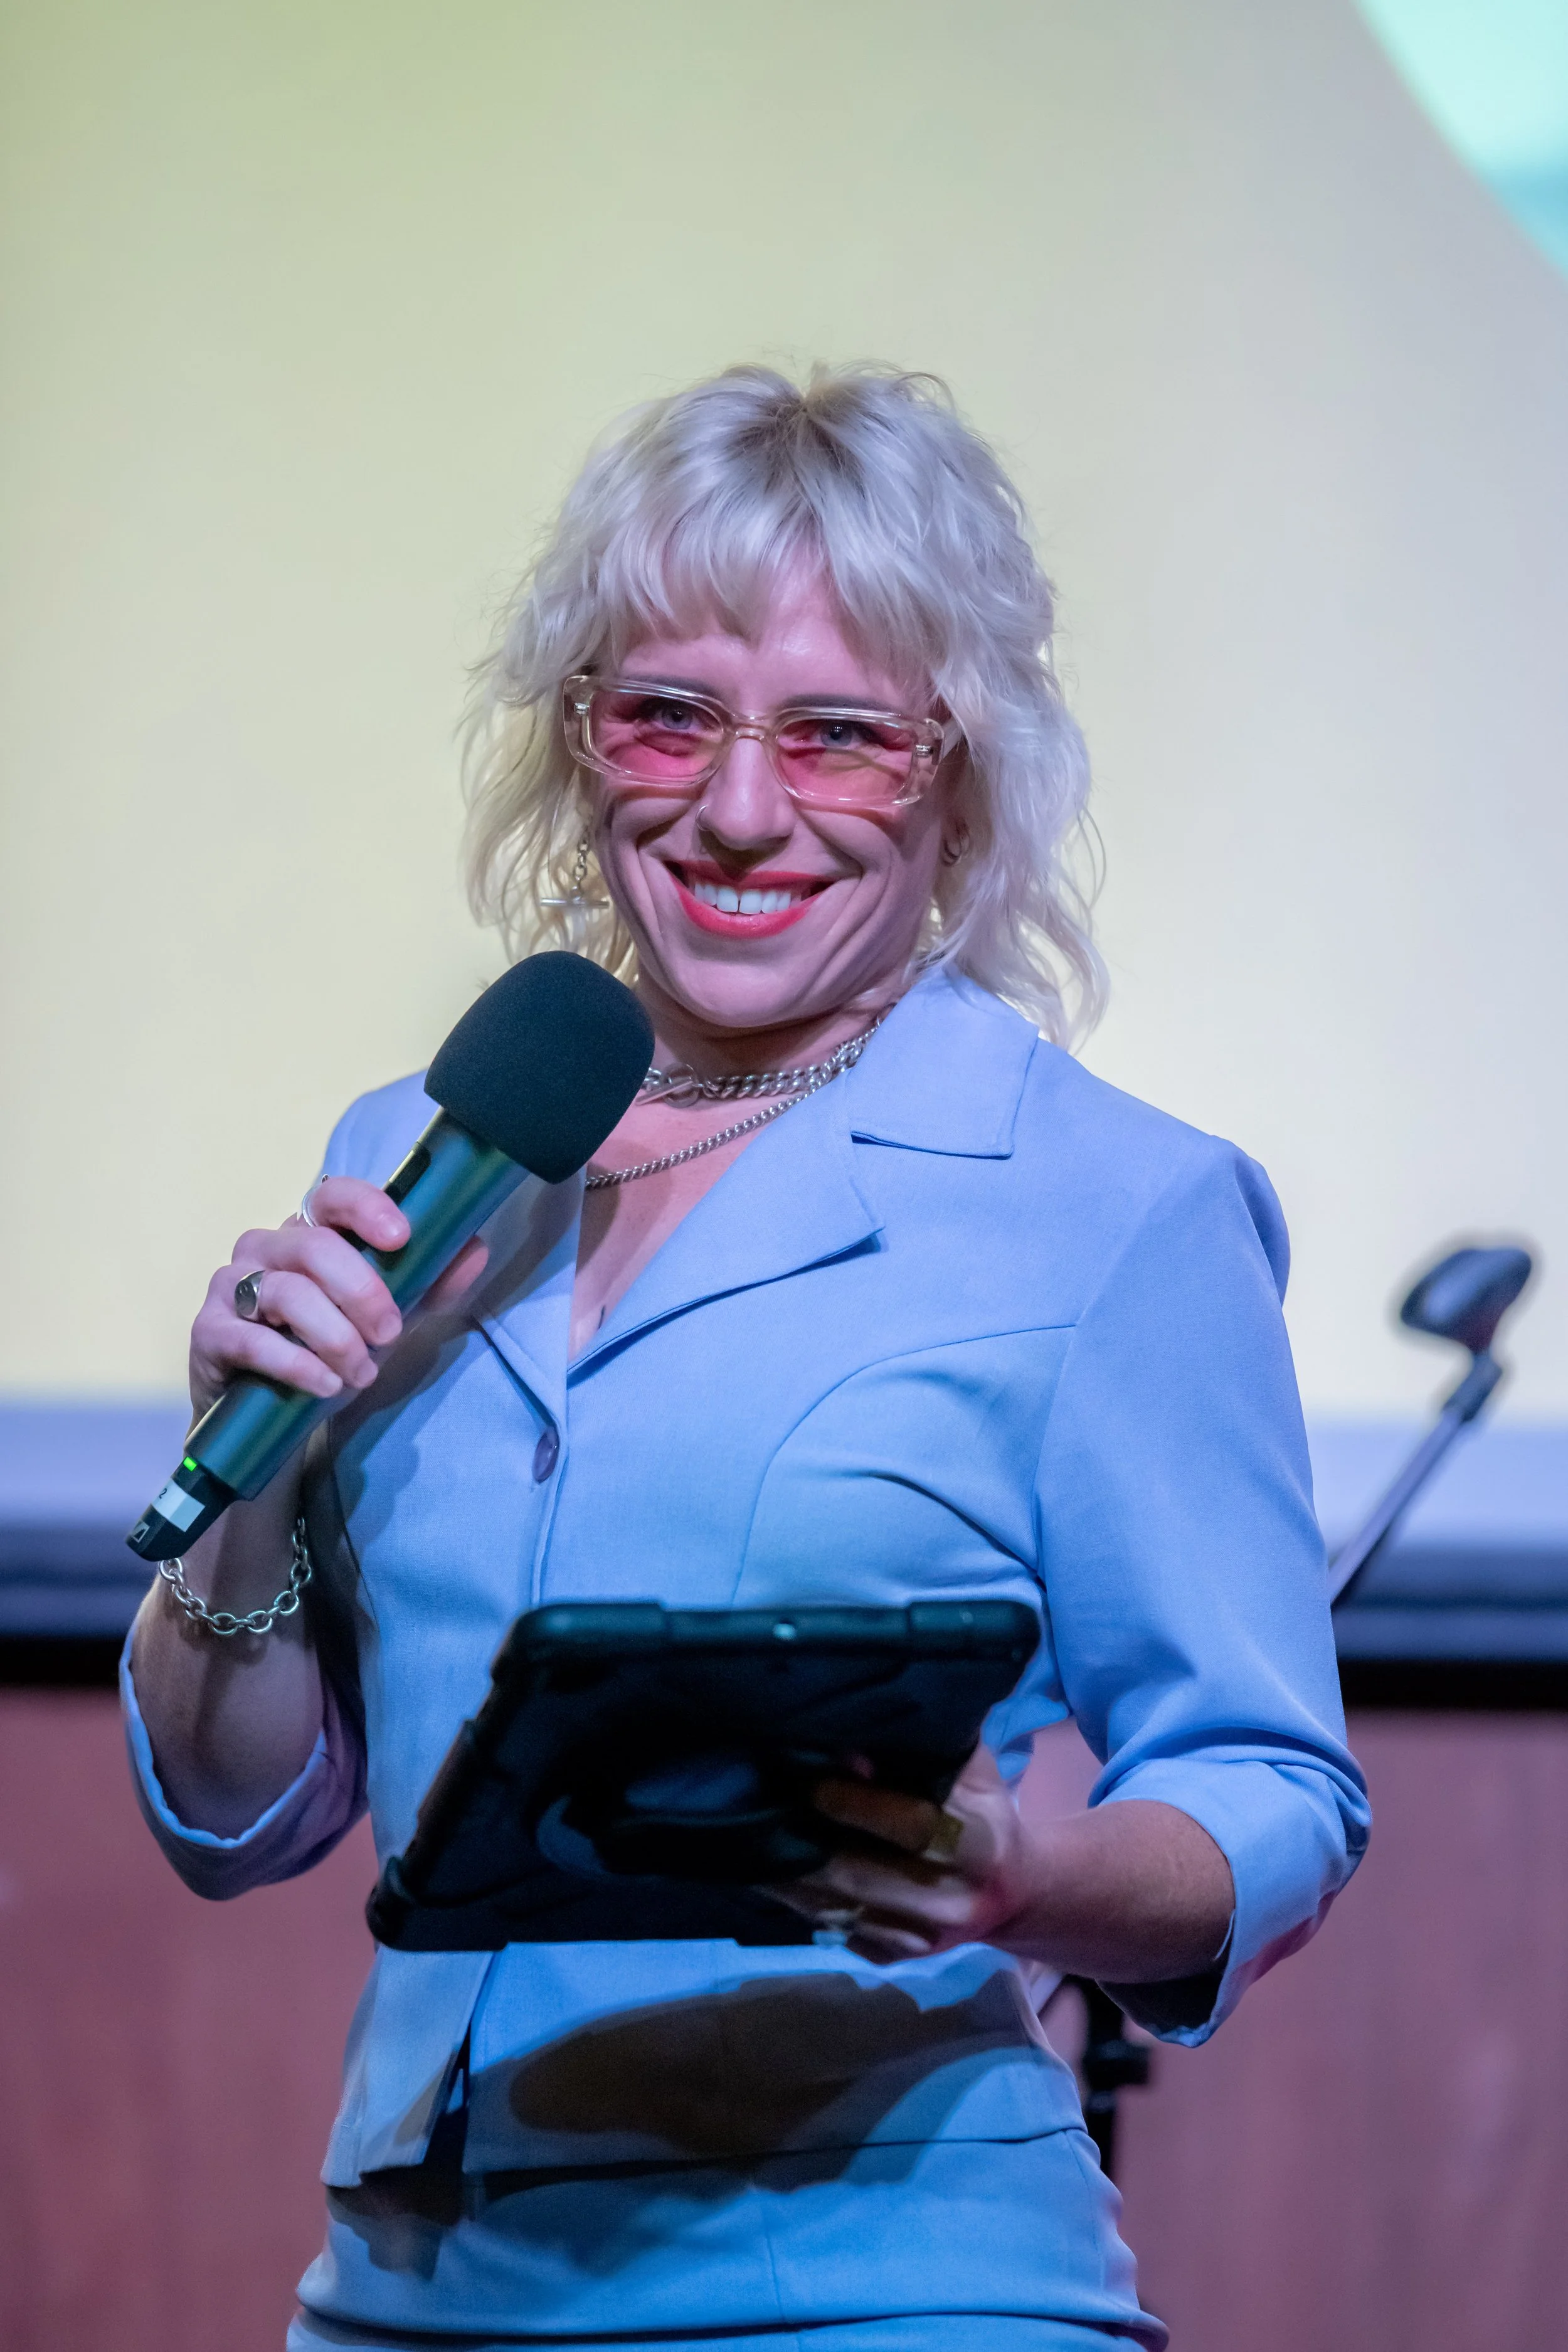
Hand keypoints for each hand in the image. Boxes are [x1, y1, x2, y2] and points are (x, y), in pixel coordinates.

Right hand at [188, 1176, 488, 1416]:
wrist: (267, 1414)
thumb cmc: (327, 1350)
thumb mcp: (386, 1318)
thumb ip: (428, 1284)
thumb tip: (475, 1247)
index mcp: (308, 1233)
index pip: (332, 1196)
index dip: (366, 1208)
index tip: (402, 1237)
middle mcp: (264, 1247)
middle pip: (315, 1248)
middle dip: (363, 1293)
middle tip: (391, 1335)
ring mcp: (230, 1286)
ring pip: (287, 1293)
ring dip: (336, 1337)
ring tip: (361, 1373)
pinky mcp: (208, 1331)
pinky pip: (253, 1340)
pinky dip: (298, 1364)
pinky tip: (326, 1384)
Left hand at [766, 1745, 1035, 1963]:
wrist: (1012, 1892)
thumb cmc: (984, 1812)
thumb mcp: (972, 1770)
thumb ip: (928, 1751)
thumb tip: (852, 1750)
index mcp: (979, 1844)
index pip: (911, 1825)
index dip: (856, 1804)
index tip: (812, 1781)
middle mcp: (949, 1900)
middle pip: (859, 1873)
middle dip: (805, 1840)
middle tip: (761, 1805)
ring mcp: (920, 1939)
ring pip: (836, 1905)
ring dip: (787, 1873)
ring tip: (751, 1838)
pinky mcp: (894, 1959)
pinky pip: (831, 1927)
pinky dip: (797, 1898)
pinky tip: (772, 1871)